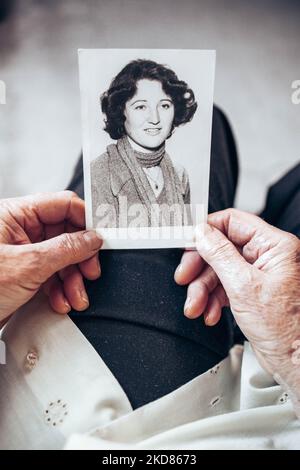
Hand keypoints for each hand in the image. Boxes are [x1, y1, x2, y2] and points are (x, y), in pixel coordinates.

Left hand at [0, 191, 102, 323]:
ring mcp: (22, 253)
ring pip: (62, 257)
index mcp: (15, 215)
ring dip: (73, 279)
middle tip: (90, 271)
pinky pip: (52, 274)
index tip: (102, 236)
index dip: (85, 219)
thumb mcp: (27, 266)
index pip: (62, 205)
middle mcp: (19, 231)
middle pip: (66, 233)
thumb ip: (65, 249)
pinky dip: (61, 289)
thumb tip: (92, 238)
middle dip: (80, 257)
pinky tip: (61, 301)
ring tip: (75, 296)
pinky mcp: (24, 273)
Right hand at [175, 209, 299, 392]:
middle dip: (200, 267)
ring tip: (196, 306)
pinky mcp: (253, 293)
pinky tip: (210, 312)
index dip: (206, 231)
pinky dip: (213, 299)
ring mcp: (260, 275)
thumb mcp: (244, 286)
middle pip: (221, 248)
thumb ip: (219, 254)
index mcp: (275, 246)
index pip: (232, 222)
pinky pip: (225, 287)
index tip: (186, 241)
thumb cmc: (287, 330)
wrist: (296, 363)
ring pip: (219, 270)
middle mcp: (268, 257)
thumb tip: (202, 232)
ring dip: (203, 289)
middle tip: (185, 278)